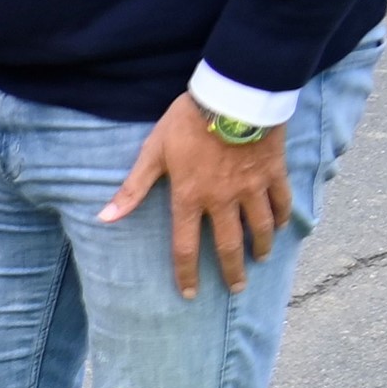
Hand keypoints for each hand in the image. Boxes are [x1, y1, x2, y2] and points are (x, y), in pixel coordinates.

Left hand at [101, 96, 291, 298]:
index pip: (186, 247)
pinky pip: (281, 201)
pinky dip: (282, 217)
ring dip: (260, 247)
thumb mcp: (153, 152)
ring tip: (260, 259)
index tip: (190, 294)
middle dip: (232, 271)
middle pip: (229, 245)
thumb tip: (104, 217)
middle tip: (237, 288)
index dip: (186, 274)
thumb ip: (133, 188)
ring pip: (260, 227)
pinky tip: (280, 227)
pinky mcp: (273, 172)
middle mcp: (223, 200)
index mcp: (190, 198)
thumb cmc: (187, 122)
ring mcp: (251, 188)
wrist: (232, 94)